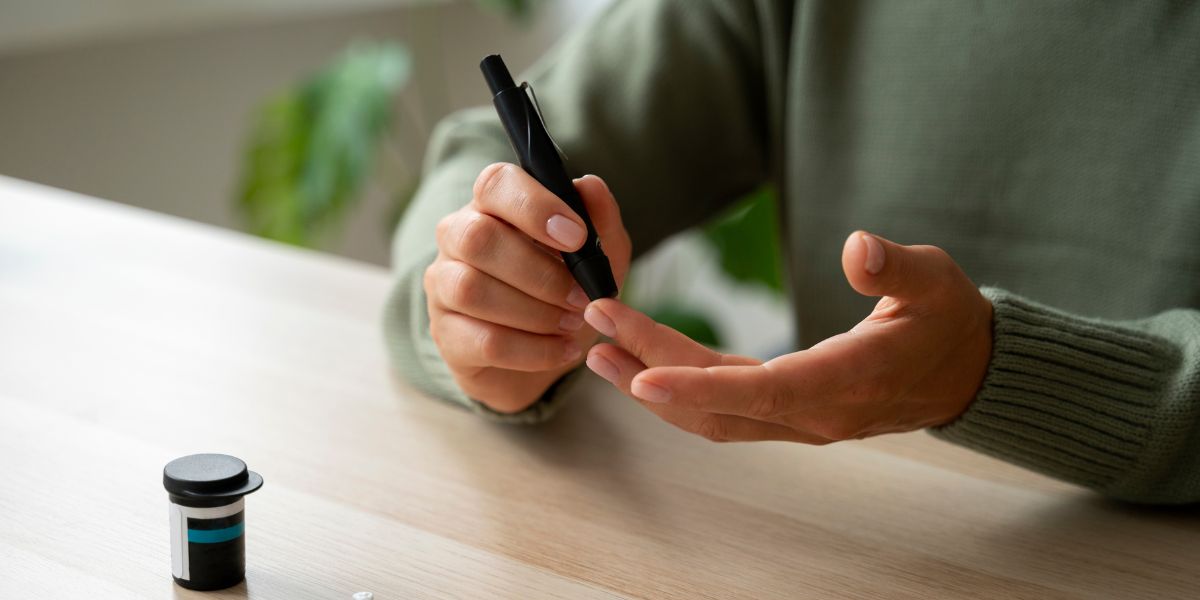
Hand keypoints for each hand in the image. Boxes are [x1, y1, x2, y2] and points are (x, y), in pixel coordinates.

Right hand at [425, 163, 631, 412]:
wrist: (546, 353)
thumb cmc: (567, 291)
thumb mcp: (599, 256)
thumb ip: (600, 220)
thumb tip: (590, 186)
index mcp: (493, 205)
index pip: (495, 184)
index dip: (535, 206)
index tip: (577, 236)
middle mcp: (457, 237)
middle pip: (478, 238)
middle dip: (540, 272)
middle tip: (582, 297)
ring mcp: (444, 286)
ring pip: (472, 290)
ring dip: (536, 312)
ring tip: (573, 323)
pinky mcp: (447, 335)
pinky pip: (484, 341)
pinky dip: (534, 349)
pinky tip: (564, 349)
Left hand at [583, 231, 991, 442]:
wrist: (967, 372)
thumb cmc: (949, 321)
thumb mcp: (935, 281)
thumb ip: (896, 269)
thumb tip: (858, 247)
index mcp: (847, 382)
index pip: (761, 391)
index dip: (698, 386)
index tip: (640, 373)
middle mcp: (816, 414)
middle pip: (718, 403)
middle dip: (651, 370)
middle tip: (595, 326)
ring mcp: (800, 420)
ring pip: (714, 416)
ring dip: (654, 387)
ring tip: (599, 352)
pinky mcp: (790, 412)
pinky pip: (725, 409)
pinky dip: (681, 388)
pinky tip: (642, 364)